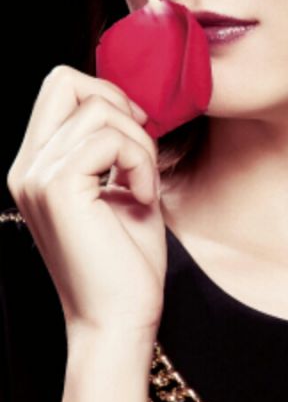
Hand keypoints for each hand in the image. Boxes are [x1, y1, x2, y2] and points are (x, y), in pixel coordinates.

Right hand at [6, 64, 166, 339]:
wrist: (119, 320)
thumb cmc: (126, 267)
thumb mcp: (123, 197)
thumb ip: (117, 154)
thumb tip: (131, 113)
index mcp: (40, 170)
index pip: (60, 92)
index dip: (108, 100)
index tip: (139, 143)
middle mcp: (27, 168)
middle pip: (65, 80)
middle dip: (119, 106)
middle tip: (142, 155)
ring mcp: (38, 177)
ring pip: (99, 110)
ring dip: (141, 147)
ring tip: (145, 191)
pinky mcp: (59, 189)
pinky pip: (110, 139)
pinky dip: (142, 164)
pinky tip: (146, 199)